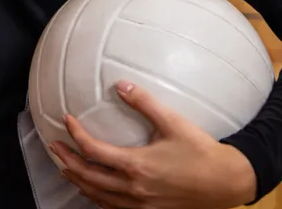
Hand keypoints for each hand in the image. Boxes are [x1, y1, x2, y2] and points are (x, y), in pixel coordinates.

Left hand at [51, 81, 256, 208]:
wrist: (227, 183)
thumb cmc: (201, 152)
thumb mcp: (173, 122)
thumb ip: (144, 103)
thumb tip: (121, 84)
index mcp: (136, 166)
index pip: (92, 151)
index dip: (75, 135)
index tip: (67, 120)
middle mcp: (133, 189)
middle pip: (88, 177)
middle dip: (67, 161)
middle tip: (54, 146)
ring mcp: (140, 205)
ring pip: (98, 196)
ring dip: (79, 181)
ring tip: (65, 168)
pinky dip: (97, 198)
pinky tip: (93, 191)